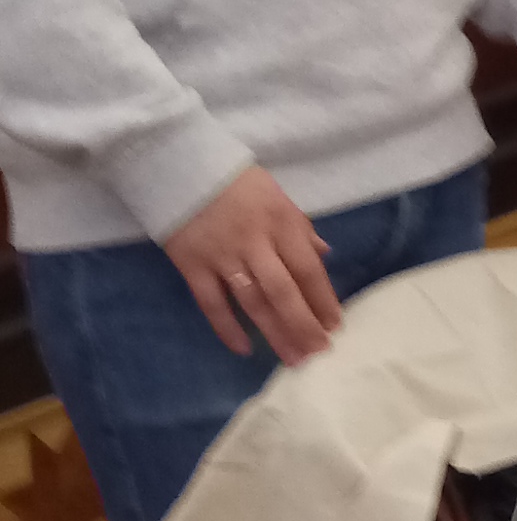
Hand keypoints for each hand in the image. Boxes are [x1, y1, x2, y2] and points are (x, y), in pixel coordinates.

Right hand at [166, 166, 341, 364]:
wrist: (177, 162)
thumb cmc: (234, 180)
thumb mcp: (276, 194)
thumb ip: (299, 226)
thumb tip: (324, 254)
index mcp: (280, 221)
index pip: (308, 269)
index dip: (322, 300)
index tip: (335, 326)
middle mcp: (254, 241)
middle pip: (284, 292)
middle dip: (303, 326)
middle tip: (318, 354)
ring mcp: (221, 255)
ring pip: (253, 302)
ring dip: (275, 333)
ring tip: (293, 359)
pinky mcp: (191, 264)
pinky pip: (211, 303)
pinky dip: (227, 328)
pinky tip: (244, 348)